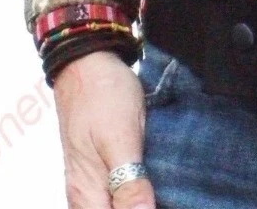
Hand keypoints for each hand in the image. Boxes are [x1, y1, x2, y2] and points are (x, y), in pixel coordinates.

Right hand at [52, 49, 154, 208]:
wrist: (88, 62)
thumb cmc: (101, 95)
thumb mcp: (120, 137)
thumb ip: (129, 182)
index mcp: (87, 195)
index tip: (166, 199)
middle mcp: (86, 195)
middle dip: (145, 203)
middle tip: (170, 189)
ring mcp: (93, 182)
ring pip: (118, 204)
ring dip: (143, 198)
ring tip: (168, 186)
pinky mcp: (102, 168)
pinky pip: (119, 191)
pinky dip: (138, 189)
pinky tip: (156, 179)